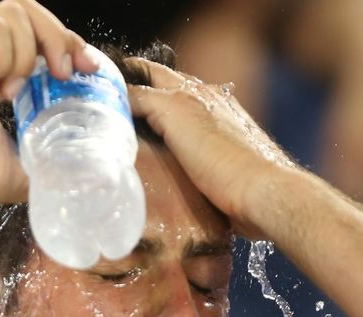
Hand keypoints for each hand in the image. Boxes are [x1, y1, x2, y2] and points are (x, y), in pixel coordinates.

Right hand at [0, 0, 98, 218]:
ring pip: (12, 13)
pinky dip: (2, 58)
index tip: (87, 68)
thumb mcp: (14, 168)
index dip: (65, 44)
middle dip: (57, 36)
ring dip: (26, 53)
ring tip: (10, 93)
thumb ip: (42, 158)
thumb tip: (74, 169)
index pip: (32, 38)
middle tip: (64, 72)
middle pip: (26, 11)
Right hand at [126, 59, 292, 236]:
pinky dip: (169, 147)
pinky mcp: (220, 160)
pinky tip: (159, 161)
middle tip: (110, 111)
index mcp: (196, 91)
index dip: (125, 76)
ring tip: (128, 136)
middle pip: (164, 93)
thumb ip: (145, 98)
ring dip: (153, 122)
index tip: (101, 89)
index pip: (151, 73)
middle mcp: (208, 105)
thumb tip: (119, 96)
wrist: (261, 196)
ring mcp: (217, 132)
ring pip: (175, 119)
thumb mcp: (175, 114)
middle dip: (138, 96)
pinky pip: (186, 147)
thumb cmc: (222, 157)